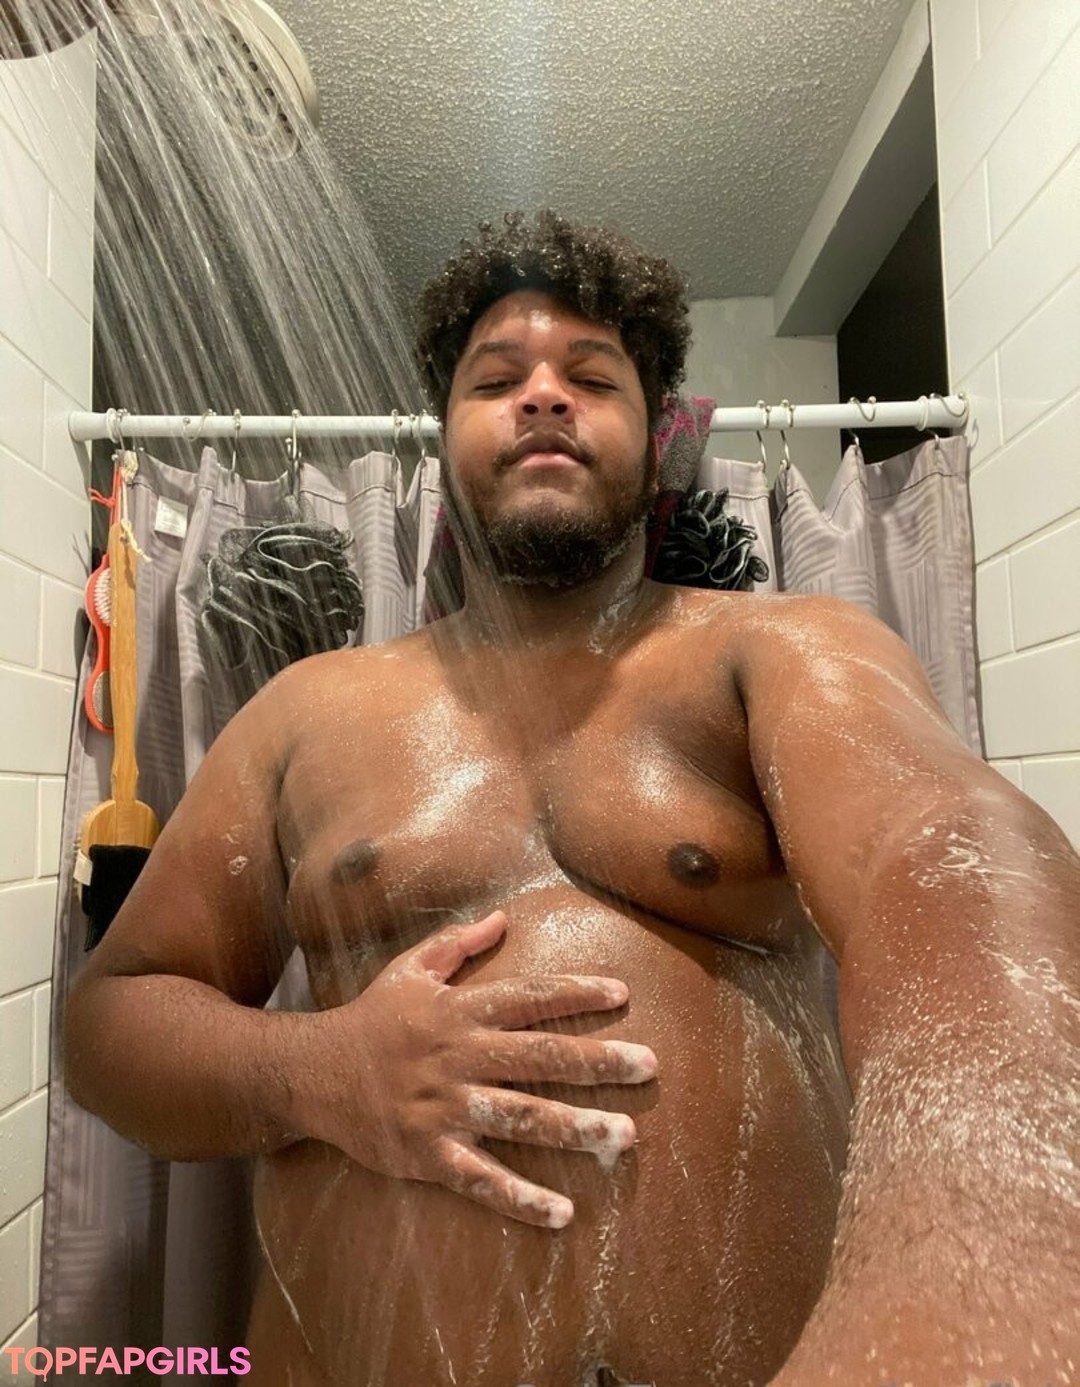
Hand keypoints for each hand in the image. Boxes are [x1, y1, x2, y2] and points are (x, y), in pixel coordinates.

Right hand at [298, 910, 655, 1226]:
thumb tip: (503, 917)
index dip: (576, 993)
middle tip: (650, 1066)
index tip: (623, 993)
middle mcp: (459, 1056)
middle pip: (539, 1056)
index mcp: (459, 1011)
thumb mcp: (410, 969)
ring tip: (624, 1136)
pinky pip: (481, 1178)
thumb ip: (458, 943)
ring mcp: (445, 1107)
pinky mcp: (428, 1153)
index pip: (528, 997)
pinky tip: (562, 1213)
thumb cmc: (370, 1018)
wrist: (310, 1072)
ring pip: (520, 1118)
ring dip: (575, 1127)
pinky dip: (521, 1198)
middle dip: (597, 1061)